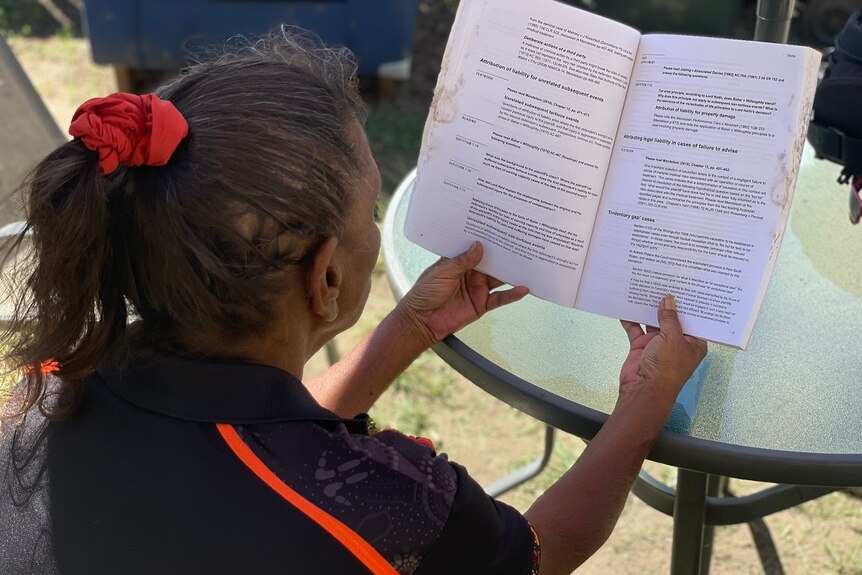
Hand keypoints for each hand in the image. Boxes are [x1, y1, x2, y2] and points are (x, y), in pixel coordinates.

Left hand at [396, 241, 528, 344]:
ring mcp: (477, 289)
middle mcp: (470, 274)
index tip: (500, 230)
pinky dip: (512, 294)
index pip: (476, 249)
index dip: (487, 241)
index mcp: (458, 262)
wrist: (421, 321)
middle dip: (504, 254)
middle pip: (491, 262)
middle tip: (520, 243)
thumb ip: (463, 261)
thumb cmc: (424, 293)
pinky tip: (523, 289)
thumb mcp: (442, 272)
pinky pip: (500, 298)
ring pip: (499, 278)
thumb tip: (479, 246)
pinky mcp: (482, 304)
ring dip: (511, 272)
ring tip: (527, 263)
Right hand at [618, 294, 706, 406]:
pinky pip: (635, 328)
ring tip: (645, 288)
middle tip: (663, 281)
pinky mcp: (641, 346)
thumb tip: (668, 299)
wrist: (643, 390)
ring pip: (653, 321)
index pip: (693, 319)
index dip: (689, 304)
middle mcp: (676, 342)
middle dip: (666, 303)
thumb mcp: (673, 338)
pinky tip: (626, 305)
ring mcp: (657, 343)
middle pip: (672, 318)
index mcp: (693, 342)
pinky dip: (630, 319)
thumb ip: (669, 318)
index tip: (685, 287)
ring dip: (648, 309)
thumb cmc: (666, 369)